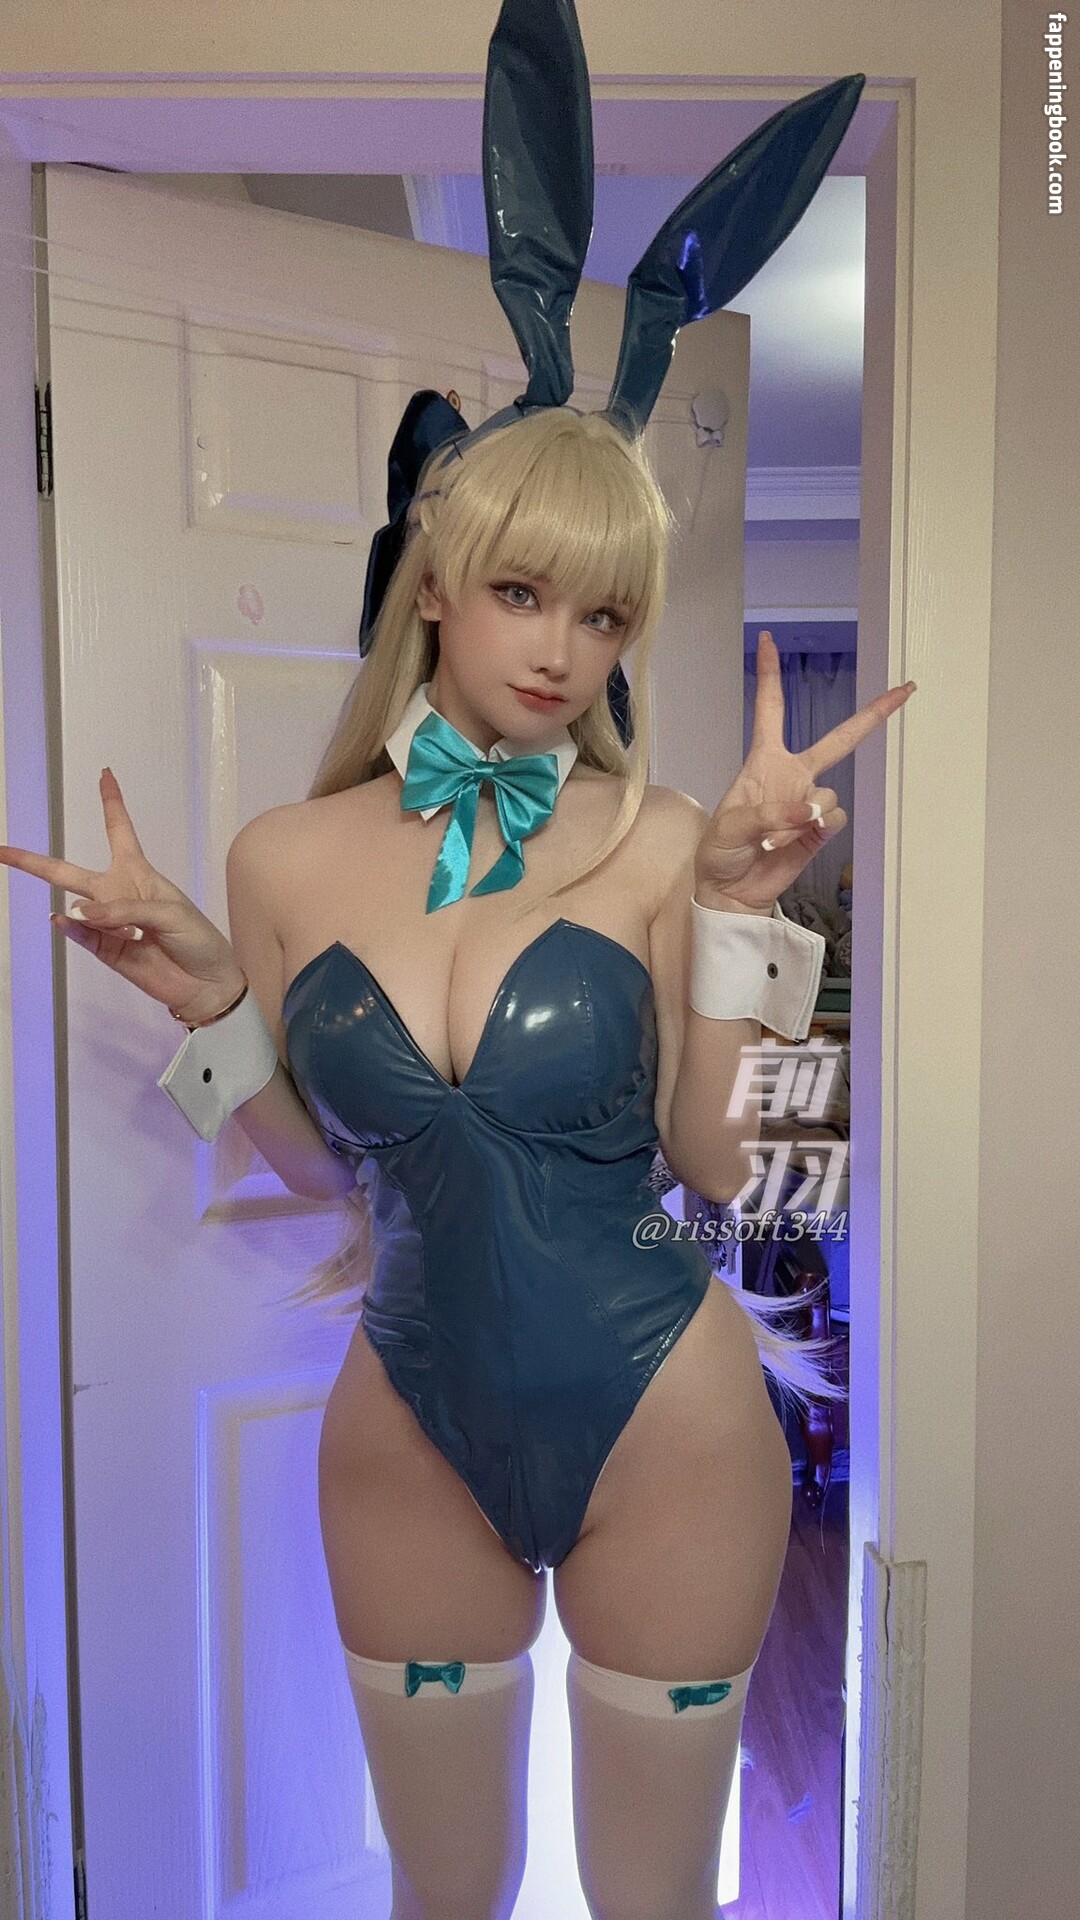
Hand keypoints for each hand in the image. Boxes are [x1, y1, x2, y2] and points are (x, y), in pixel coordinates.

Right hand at [0, 767, 245, 1023]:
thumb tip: (77, 913)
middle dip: (36, 862)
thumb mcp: (170, 914)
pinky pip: (79, 935)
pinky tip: (66, 922)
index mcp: (139, 873)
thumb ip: (125, 909)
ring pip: (77, 908)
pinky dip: (72, 928)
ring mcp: (108, 922)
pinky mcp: (104, 949)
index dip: (111, 803)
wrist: (205, 983)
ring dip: (94, 915)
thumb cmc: (197, 939)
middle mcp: (118, 893)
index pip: (120, 830)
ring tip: (132, 933)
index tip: (105, 775)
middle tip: (2, 851)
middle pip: (70, 872)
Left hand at [695, 631, 916, 910]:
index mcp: (764, 761)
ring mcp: (810, 803)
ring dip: (800, 817)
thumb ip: (769, 814)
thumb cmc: (720, 852)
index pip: (771, 709)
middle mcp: (793, 776)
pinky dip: (812, 832)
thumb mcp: (730, 826)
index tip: (768, 639)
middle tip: (904, 689)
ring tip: (770, 838)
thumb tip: (811, 812)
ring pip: (829, 795)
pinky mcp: (821, 830)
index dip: (771, 675)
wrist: (731, 890)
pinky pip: (833, 821)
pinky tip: (786, 844)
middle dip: (873, 714)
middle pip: (839, 738)